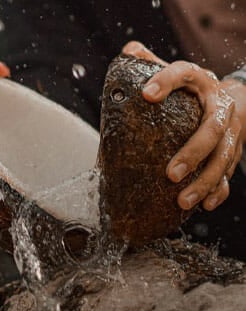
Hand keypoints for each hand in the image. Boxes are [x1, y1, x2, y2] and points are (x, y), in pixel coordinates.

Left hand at [122, 41, 243, 210]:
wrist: (236, 98)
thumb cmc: (196, 89)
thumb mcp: (179, 73)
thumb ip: (153, 64)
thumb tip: (128, 52)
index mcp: (201, 82)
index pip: (185, 73)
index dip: (167, 80)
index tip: (146, 94)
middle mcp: (221, 107)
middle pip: (212, 131)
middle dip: (192, 153)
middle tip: (170, 174)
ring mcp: (232, 132)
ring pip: (223, 159)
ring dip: (204, 182)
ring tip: (182, 201)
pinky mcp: (234, 151)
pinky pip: (229, 174)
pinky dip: (218, 190)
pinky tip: (205, 205)